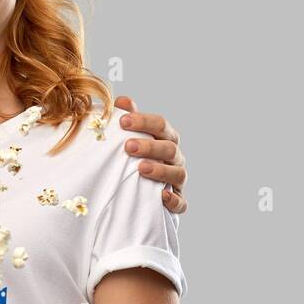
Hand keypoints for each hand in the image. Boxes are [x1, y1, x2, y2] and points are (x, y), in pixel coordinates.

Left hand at [114, 95, 186, 213]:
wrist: (137, 189)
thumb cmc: (134, 156)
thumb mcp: (130, 136)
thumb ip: (128, 118)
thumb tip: (122, 101)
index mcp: (165, 138)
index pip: (161, 125)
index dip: (144, 121)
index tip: (123, 121)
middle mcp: (175, 157)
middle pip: (169, 148)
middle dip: (150, 146)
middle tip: (128, 146)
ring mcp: (177, 180)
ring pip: (178, 173)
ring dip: (161, 170)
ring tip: (141, 168)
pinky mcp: (177, 201)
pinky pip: (181, 202)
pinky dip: (174, 200)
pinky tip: (161, 196)